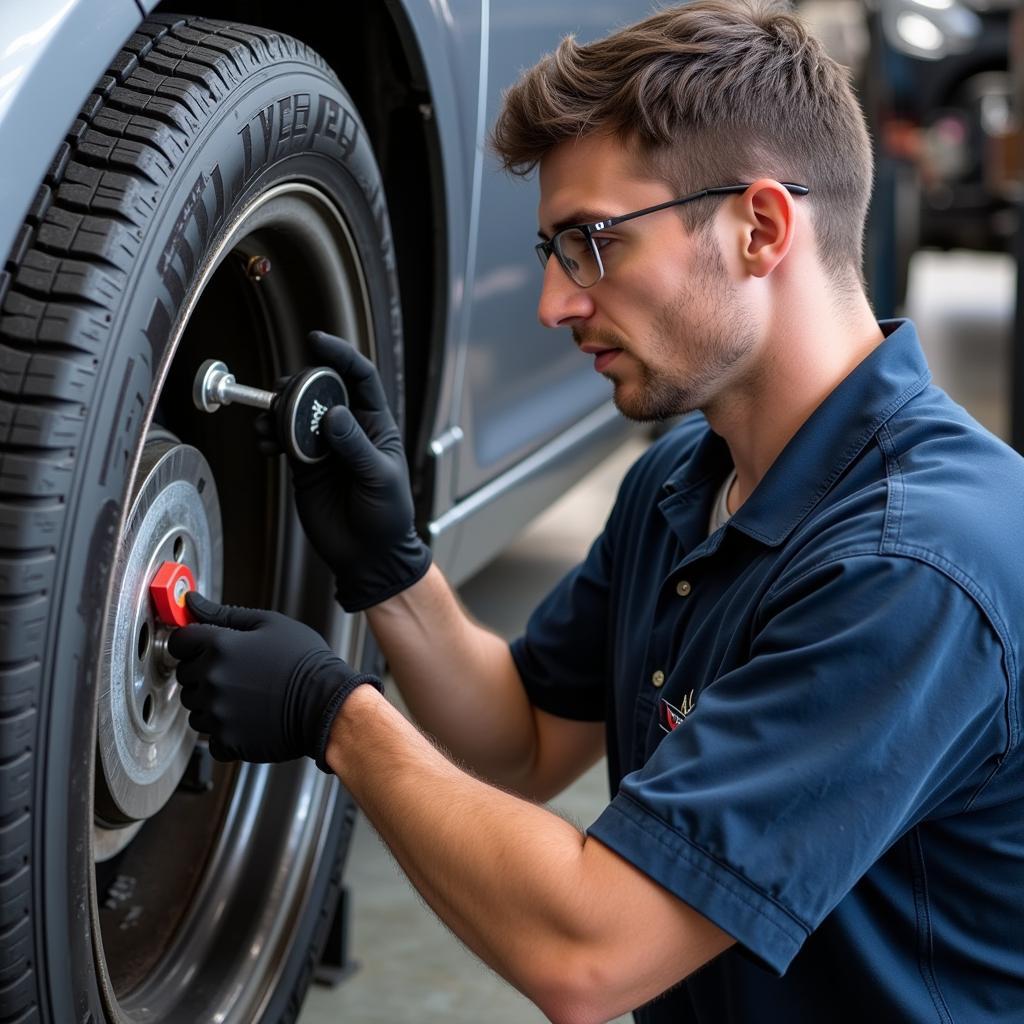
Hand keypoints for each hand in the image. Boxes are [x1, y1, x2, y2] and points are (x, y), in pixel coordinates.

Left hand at [167, 592, 381, 769]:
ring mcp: (218, 712)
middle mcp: (213, 680)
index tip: (203, 648)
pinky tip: (247, 718)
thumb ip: (224, 613)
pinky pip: (210, 736)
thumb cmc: (305, 662)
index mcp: (220, 647)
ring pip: (195, 707)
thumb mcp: (270, 624)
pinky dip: (224, 731)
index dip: (191, 643)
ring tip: (245, 696)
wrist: (328, 704)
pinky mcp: (227, 740)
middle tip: (237, 672)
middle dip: (203, 672)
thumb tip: (192, 601)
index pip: (179, 642)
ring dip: (212, 702)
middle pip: (184, 675)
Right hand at [258, 331, 431, 611]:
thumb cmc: (387, 517)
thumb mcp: (379, 478)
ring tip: (269, 424)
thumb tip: (333, 413)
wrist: (369, 556)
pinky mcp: (303, 466)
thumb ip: (355, 446)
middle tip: (284, 396)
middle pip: (319, 389)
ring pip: (295, 412)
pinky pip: (282, 440)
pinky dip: (269, 436)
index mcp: (376, 424)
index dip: (340, 355)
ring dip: (278, 411)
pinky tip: (265, 443)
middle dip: (299, 385)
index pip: (359, 377)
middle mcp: (348, 429)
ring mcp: (324, 446)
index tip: (316, 341)